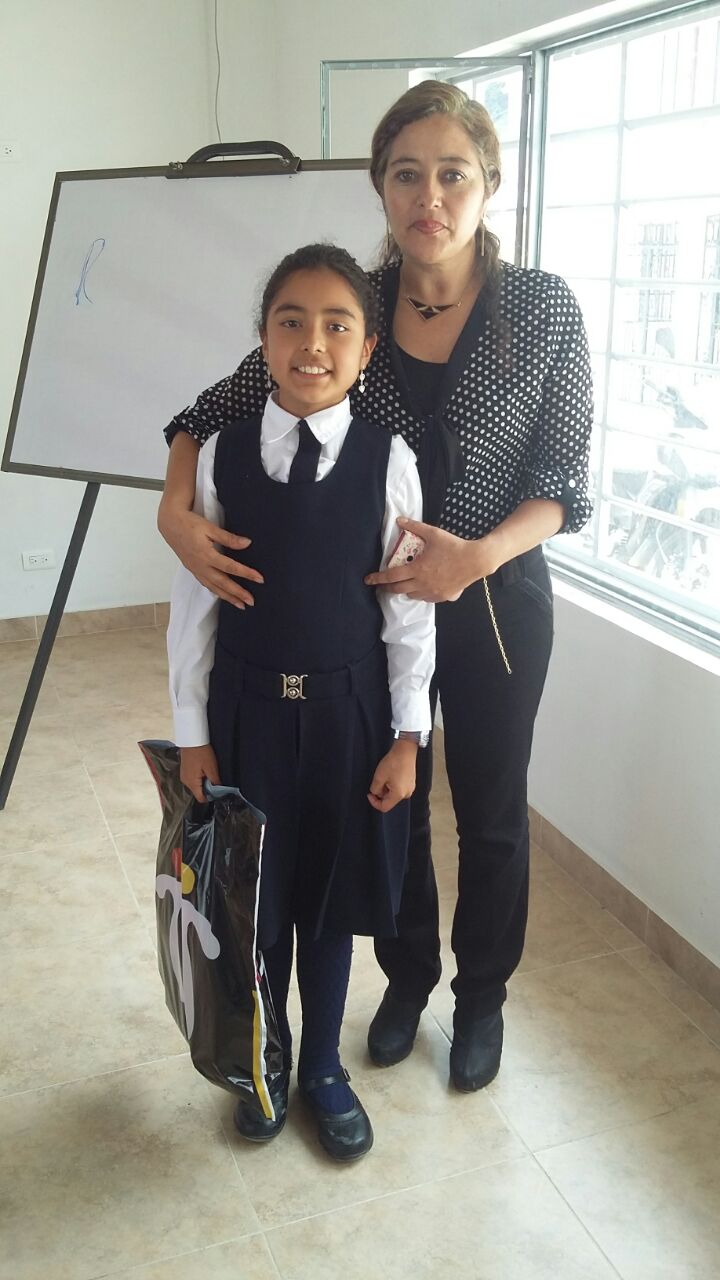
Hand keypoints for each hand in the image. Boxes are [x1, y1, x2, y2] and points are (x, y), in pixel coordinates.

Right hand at [159, 506, 263, 607]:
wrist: (170, 525)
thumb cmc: (190, 524)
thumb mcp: (210, 528)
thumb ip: (229, 538)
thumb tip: (247, 543)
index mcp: (206, 555)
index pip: (231, 567)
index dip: (246, 574)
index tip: (260, 579)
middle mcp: (201, 566)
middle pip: (223, 583)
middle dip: (238, 593)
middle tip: (251, 602)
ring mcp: (196, 569)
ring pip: (214, 587)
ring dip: (228, 597)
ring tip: (241, 605)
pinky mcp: (193, 570)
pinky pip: (206, 584)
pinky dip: (216, 591)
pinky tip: (223, 595)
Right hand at [180, 745, 220, 802]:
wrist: (192, 739)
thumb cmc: (201, 752)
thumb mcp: (212, 768)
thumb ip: (215, 782)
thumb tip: (219, 791)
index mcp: (192, 783)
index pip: (201, 798)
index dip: (210, 797)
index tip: (218, 793)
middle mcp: (185, 782)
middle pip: (198, 792)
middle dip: (207, 789)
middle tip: (215, 779)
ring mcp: (184, 776)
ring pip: (196, 786)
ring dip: (203, 782)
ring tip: (209, 772)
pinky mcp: (184, 771)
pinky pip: (193, 779)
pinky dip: (199, 777)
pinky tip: (203, 769)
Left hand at [365, 518, 499, 603]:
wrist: (475, 560)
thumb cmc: (454, 546)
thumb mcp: (433, 533)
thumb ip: (415, 527)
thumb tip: (399, 520)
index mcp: (417, 569)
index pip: (391, 576)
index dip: (378, 578)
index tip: (368, 580)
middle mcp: (422, 584)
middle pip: (398, 590)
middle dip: (386, 588)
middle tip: (381, 586)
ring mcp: (432, 592)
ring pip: (411, 595)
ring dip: (404, 590)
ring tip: (402, 585)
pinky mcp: (442, 597)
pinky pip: (425, 598)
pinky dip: (419, 593)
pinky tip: (420, 588)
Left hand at [367, 739, 416, 811]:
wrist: (405, 751)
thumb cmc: (394, 762)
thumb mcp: (379, 777)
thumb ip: (375, 789)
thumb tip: (376, 793)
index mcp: (399, 794)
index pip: (384, 807)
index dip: (374, 802)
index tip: (369, 794)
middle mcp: (406, 794)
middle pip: (389, 801)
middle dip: (381, 793)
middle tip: (377, 781)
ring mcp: (410, 788)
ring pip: (394, 794)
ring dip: (387, 789)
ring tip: (385, 776)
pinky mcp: (411, 783)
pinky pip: (399, 789)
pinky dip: (393, 785)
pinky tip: (391, 775)